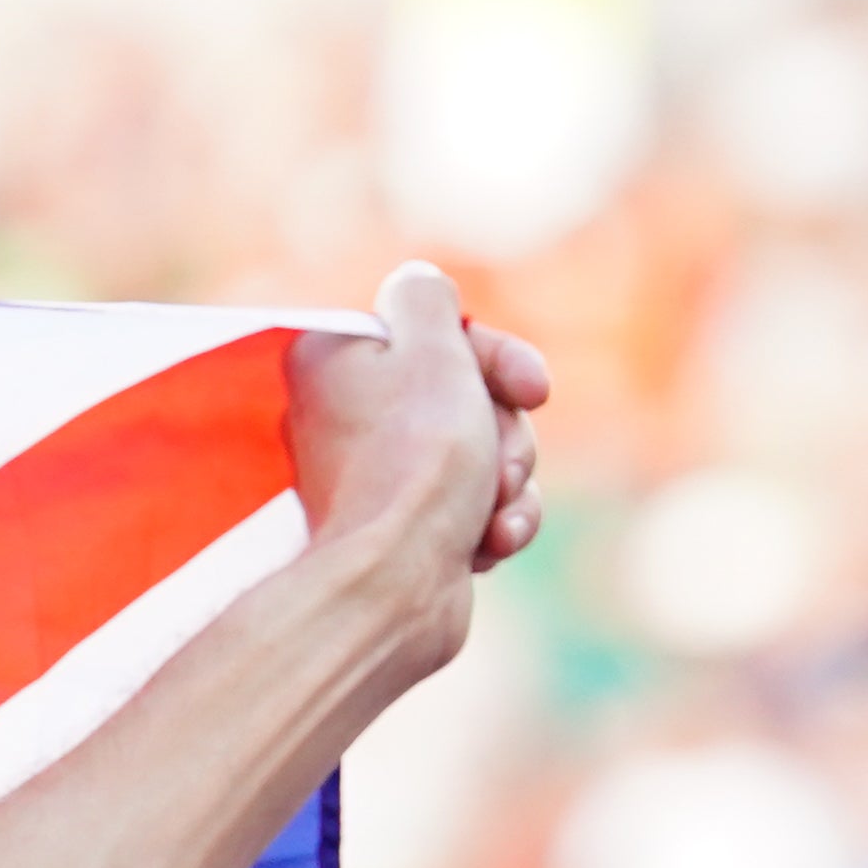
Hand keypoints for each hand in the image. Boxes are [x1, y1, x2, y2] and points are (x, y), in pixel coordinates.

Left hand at [285, 262, 550, 674]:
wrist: (398, 582)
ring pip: (484, 453)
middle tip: (499, 465)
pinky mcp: (407, 532)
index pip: (437, 337)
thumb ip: (425, 299)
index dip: (496, 360)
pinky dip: (494, 521)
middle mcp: (345, 419)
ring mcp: (377, 480)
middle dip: (506, 431)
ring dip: (508, 481)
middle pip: (468, 397)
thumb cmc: (416, 459)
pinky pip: (476, 506)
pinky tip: (487, 545)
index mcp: (335, 364)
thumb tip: (415, 285)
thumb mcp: (428, 346)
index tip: (532, 389)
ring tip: (492, 515)